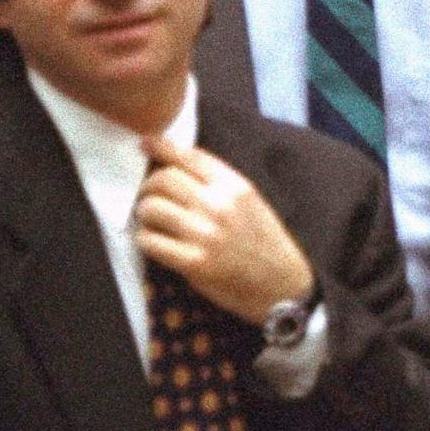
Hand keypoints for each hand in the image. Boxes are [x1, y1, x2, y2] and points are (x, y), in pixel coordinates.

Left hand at [136, 138, 314, 324]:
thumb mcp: (252, 203)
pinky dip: (146, 240)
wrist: (284, 286)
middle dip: (149, 186)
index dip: (163, 147)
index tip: (146, 144)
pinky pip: (149, 241)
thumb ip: (220, 185)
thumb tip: (177, 168)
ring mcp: (205, 234)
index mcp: (237, 187)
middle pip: (163, 179)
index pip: (190, 157)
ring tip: (154, 222)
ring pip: (150, 207)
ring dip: (145, 214)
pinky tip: (157, 243)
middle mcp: (220, 206)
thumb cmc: (266, 244)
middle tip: (151, 197)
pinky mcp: (193, 262)